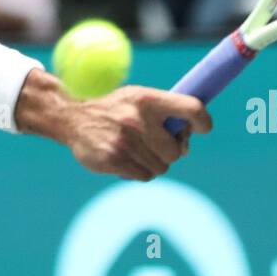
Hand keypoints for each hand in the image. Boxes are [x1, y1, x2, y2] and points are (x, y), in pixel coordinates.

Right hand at [60, 85, 212, 180]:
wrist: (73, 117)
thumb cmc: (114, 109)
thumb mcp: (138, 99)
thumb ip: (165, 113)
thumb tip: (188, 140)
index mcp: (148, 99)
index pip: (190, 108)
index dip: (203, 121)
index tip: (202, 128)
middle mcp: (138, 118)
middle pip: (176, 151)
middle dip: (169, 152)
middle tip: (154, 144)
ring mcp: (126, 140)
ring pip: (161, 167)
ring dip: (152, 163)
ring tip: (135, 150)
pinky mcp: (114, 159)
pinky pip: (144, 176)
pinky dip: (138, 172)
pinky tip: (125, 159)